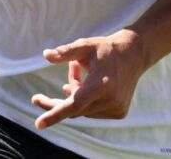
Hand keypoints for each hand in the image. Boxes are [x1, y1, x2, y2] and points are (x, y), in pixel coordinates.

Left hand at [31, 29, 150, 129]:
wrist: (134, 54)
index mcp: (100, 84)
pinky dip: (84, 99)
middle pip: (74, 109)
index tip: (39, 124)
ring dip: (74, 93)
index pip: (74, 104)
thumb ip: (65, 52)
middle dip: (55, 104)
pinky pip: (92, 110)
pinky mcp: (119, 112)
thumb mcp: (85, 46)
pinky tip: (83, 83)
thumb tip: (46, 55)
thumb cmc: (106, 48)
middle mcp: (110, 100)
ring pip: (83, 109)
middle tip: (36, 98)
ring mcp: (116, 108)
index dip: (55, 114)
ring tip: (75, 69)